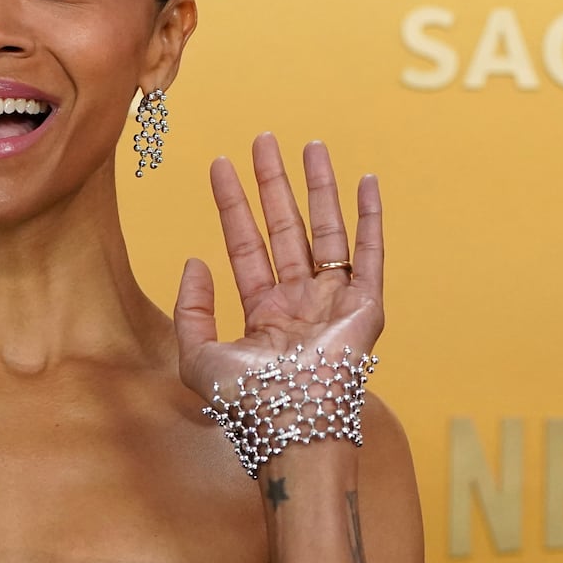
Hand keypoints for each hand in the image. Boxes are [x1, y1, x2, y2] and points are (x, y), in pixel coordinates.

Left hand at [172, 133, 383, 408]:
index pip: (245, 243)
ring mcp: (334, 301)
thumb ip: (190, 309)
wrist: (292, 423)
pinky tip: (367, 182)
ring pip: (326, 229)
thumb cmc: (246, 402)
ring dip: (319, 187)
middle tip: (263, 140)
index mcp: (263, 312)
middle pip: (285, 226)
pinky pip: (371, 253)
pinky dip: (371, 217)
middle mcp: (300, 302)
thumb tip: (195, 261)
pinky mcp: (366, 306)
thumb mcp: (197, 356)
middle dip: (273, 182)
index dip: (232, 204)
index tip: (221, 165)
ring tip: (310, 144)